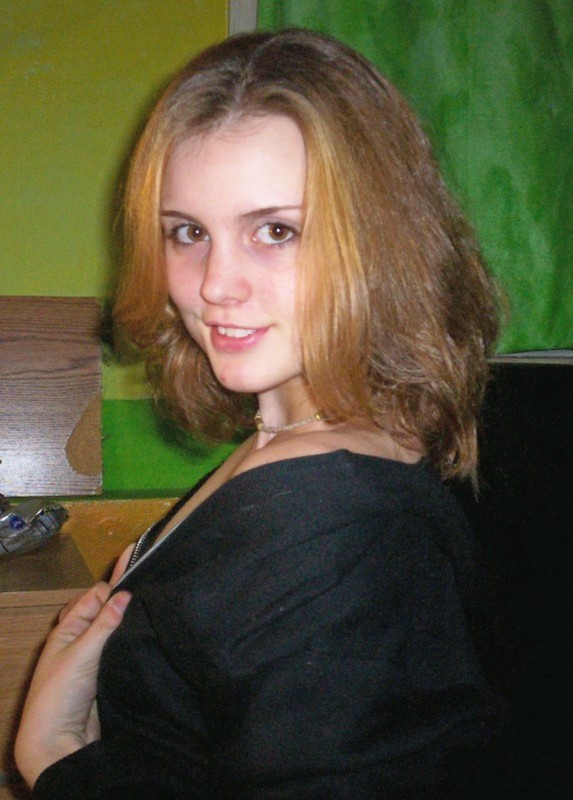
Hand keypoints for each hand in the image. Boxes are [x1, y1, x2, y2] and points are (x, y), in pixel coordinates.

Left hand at [14, 547, 132, 787]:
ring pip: (116, 627)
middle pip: (106, 609)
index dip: (115, 586)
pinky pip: (123, 646)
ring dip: (131, 616)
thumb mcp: (81, 654)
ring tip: (157, 595)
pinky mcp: (109, 672)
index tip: (138, 568)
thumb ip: (104, 624)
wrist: (59, 742)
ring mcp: (95, 655)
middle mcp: (81, 638)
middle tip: (153, 572)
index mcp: (68, 628)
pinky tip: (151, 628)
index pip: (96, 596)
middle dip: (125, 594)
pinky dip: (134, 636)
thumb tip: (125, 593)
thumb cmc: (60, 694)